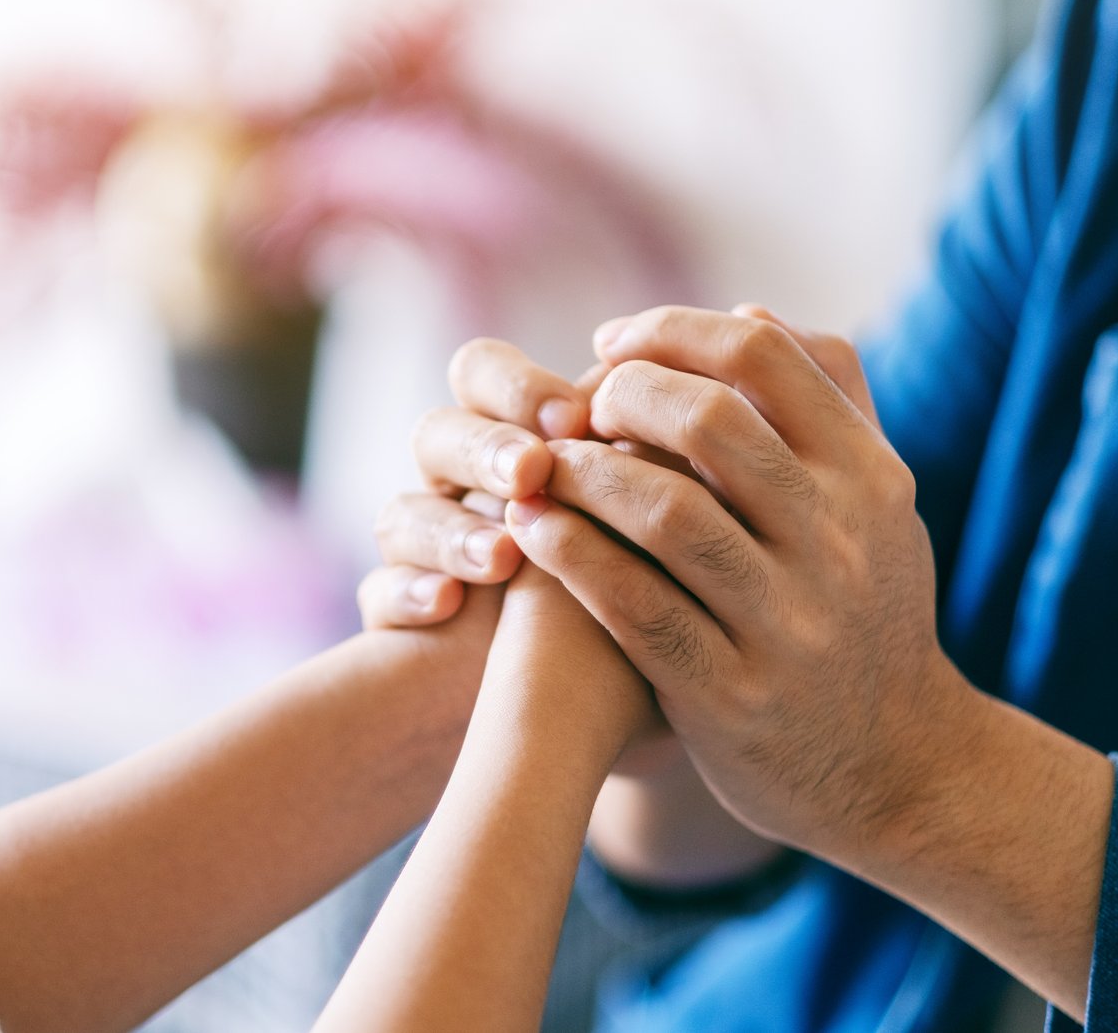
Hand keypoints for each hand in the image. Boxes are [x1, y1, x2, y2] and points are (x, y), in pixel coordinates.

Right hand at [360, 340, 679, 775]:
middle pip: (438, 432)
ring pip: (400, 511)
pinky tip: (443, 609)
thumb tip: (739, 401)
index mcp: (527, 458)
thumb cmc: (647, 637)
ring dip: (446, 526)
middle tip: (534, 469)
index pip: (493, 381)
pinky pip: (378, 595)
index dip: (524, 389)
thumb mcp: (672, 557)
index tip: (582, 414)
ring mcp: (430, 557)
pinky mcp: (402, 619)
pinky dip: (405, 596)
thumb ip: (682, 480)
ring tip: (500, 558)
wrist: (586, 737)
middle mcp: (467, 499)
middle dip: (486, 446)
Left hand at [505, 305, 967, 862]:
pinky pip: (634, 606)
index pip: (764, 356)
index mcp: (871, 479)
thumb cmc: (865, 615)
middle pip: (708, 422)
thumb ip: (827, 405)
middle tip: (569, 407)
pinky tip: (531, 528)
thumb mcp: (878, 507)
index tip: (609, 345)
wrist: (899, 771)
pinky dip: (572, 555)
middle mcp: (838, 543)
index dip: (669, 330)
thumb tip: (746, 313)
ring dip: (581, 474)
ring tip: (534, 465)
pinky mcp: (730, 695)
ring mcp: (786, 624)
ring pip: (664, 513)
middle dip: (619, 395)